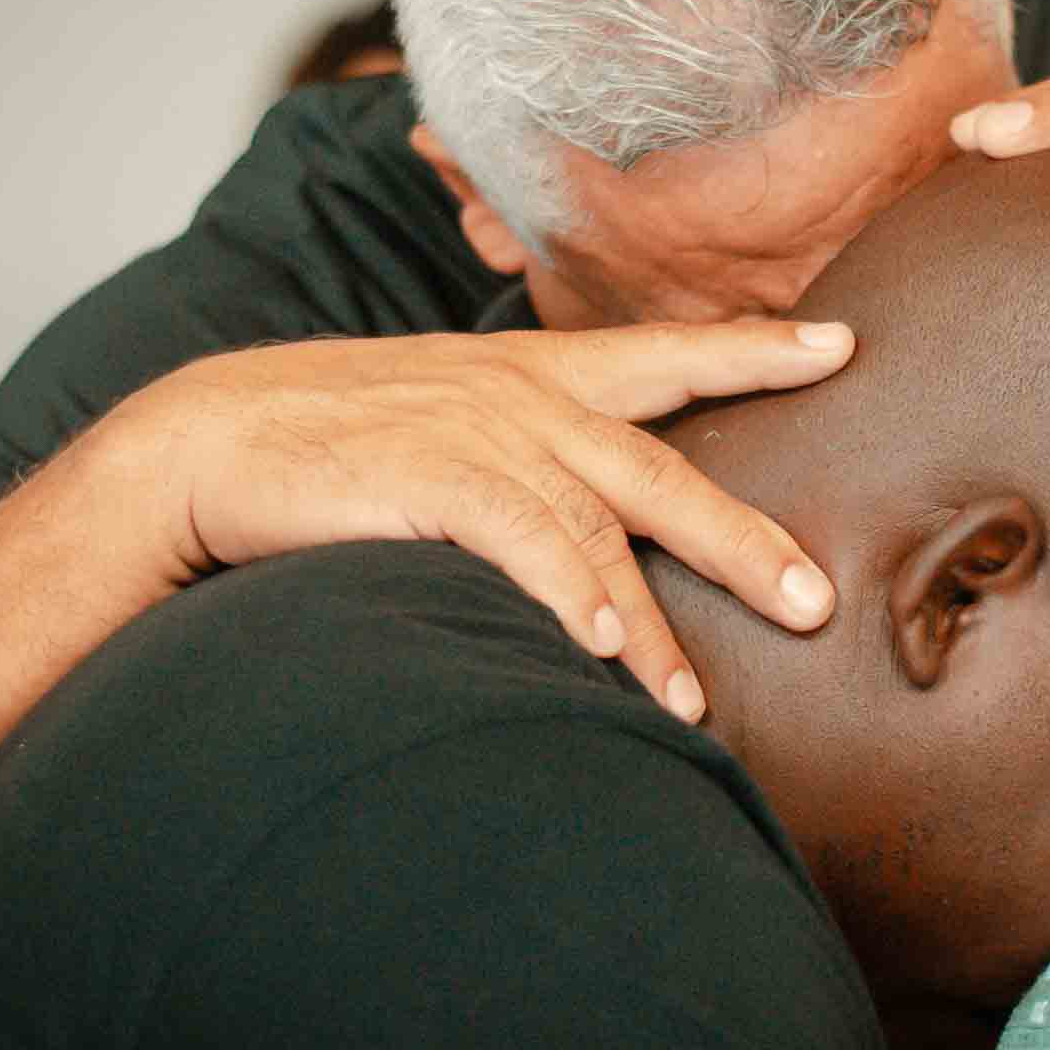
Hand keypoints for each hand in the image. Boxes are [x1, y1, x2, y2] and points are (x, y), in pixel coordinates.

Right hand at [94, 321, 857, 721]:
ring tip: (689, 706)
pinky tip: (604, 648)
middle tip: (817, 601)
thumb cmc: (334, 436)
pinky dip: (570, 598)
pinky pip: (525, 542)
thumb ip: (527, 448)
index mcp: (536, 373)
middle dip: (745, 539)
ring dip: (651, 630)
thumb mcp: (449, 418)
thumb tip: (595, 520)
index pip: (669, 354)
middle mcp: (524, 397)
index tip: (843, 344)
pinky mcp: (431, 477)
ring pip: (602, 529)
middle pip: (663, 470)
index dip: (758, 349)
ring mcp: (481, 433)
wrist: (206, 438)